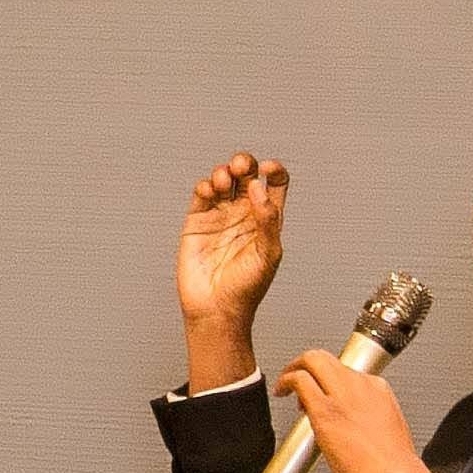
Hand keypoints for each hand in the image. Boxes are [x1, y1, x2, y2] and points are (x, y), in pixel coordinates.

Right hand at [177, 153, 288, 386]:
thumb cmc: (247, 288)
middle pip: (247, 174)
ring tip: (222, 181)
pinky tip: (209, 192)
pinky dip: (204, 185)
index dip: (274, 170)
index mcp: (266, 218)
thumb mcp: (268, 254)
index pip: (275, 183)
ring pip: (222, 180)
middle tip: (240, 166)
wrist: (215, 309)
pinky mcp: (197, 221)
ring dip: (223, 171)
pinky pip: (200, 194)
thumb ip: (268, 219)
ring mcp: (220, 215)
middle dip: (244, 163)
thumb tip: (259, 186)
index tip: (268, 170)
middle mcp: (244, 213)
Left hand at [273, 349, 437, 472]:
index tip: (320, 392)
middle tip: (294, 377)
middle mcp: (360, 385)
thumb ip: (366, 416)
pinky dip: (285, 381)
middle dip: (306, 363)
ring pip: (313, 360)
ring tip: (285, 385)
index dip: (327, 380)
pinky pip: (299, 380)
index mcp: (377, 389)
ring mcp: (343, 395)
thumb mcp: (386, 428)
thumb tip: (350, 421)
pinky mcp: (325, 409)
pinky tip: (281, 391)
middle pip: (327, 358)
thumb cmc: (391, 465)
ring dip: (293, 369)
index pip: (346, 371)